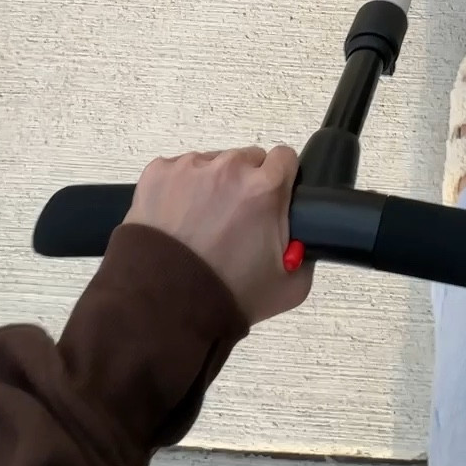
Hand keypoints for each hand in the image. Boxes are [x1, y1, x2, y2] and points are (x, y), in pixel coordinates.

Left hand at [124, 145, 311, 323]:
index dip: (282, 179)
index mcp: (265, 188)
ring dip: (212, 186)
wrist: (164, 307)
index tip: (273, 197)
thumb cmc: (222, 295)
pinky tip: (178, 220)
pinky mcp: (159, 173)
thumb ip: (306, 253)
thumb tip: (304, 239)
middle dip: (246, 185)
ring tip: (200, 226)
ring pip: (212, 163)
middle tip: (236, 220)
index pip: (286, 157)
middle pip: (248, 160)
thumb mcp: (291, 285)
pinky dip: (180, 190)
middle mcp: (229, 169)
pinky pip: (178, 170)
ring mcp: (190, 167)